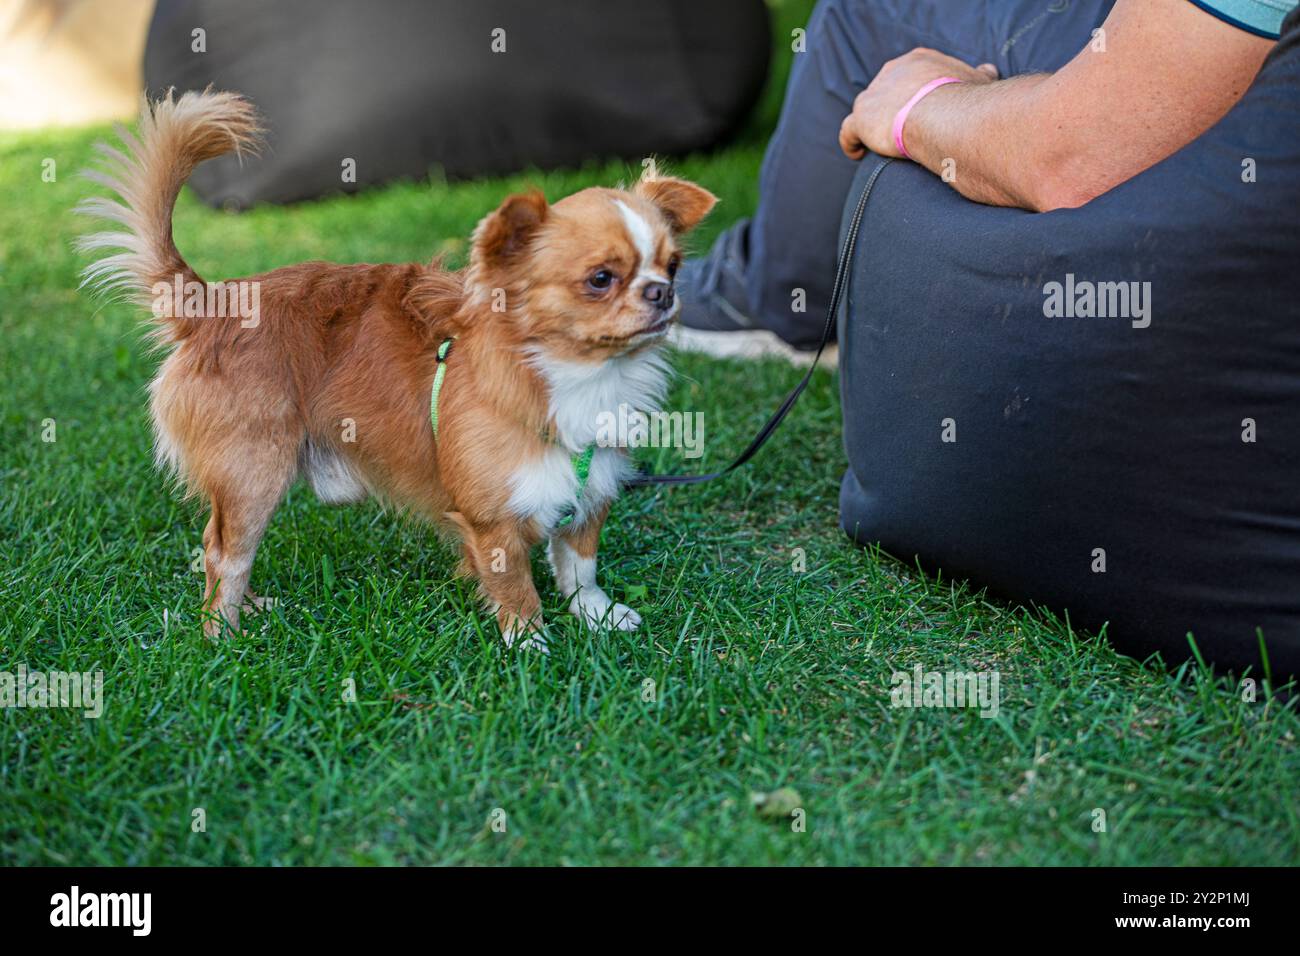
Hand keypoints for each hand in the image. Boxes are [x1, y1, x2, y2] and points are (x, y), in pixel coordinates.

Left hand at [839, 48, 997, 159]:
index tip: (918, 111)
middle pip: (886, 90)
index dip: (912, 94)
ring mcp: (874, 93)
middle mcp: (892, 71)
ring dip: (871, 125)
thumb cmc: (965, 101)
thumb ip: (979, 76)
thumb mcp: (977, 83)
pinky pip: (848, 131)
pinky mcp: (861, 118)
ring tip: (878, 144)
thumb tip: (987, 70)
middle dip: (891, 108)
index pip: (910, 76)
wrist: (945, 115)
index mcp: (918, 61)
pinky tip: (857, 155)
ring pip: (867, 110)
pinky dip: (851, 143)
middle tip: (900, 131)